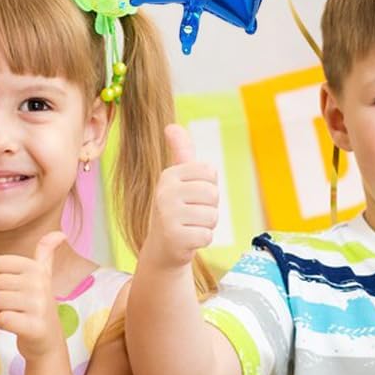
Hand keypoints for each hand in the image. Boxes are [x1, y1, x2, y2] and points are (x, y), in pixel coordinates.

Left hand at [0, 231, 67, 360]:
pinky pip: (1, 319)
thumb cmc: (38, 307)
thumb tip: (60, 233)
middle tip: (14, 306)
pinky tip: (16, 326)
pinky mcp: (34, 327)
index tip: (14, 289)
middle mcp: (40, 284)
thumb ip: (46, 253)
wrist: (48, 342)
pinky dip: (3, 325)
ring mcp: (38, 306)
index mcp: (37, 269)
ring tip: (16, 315)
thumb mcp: (43, 277)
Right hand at [140, 124, 217, 270]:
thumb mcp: (178, 180)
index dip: (208, 187)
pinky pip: (207, 236)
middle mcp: (164, 193)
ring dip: (206, 225)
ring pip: (212, 216)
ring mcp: (167, 216)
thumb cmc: (176, 210)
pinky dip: (202, 241)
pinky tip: (187, 240)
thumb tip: (171, 126)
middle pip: (213, 194)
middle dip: (209, 208)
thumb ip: (180, 152)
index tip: (192, 197)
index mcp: (168, 175)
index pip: (210, 172)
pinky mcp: (174, 238)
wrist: (162, 248)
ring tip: (189, 227)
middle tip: (191, 215)